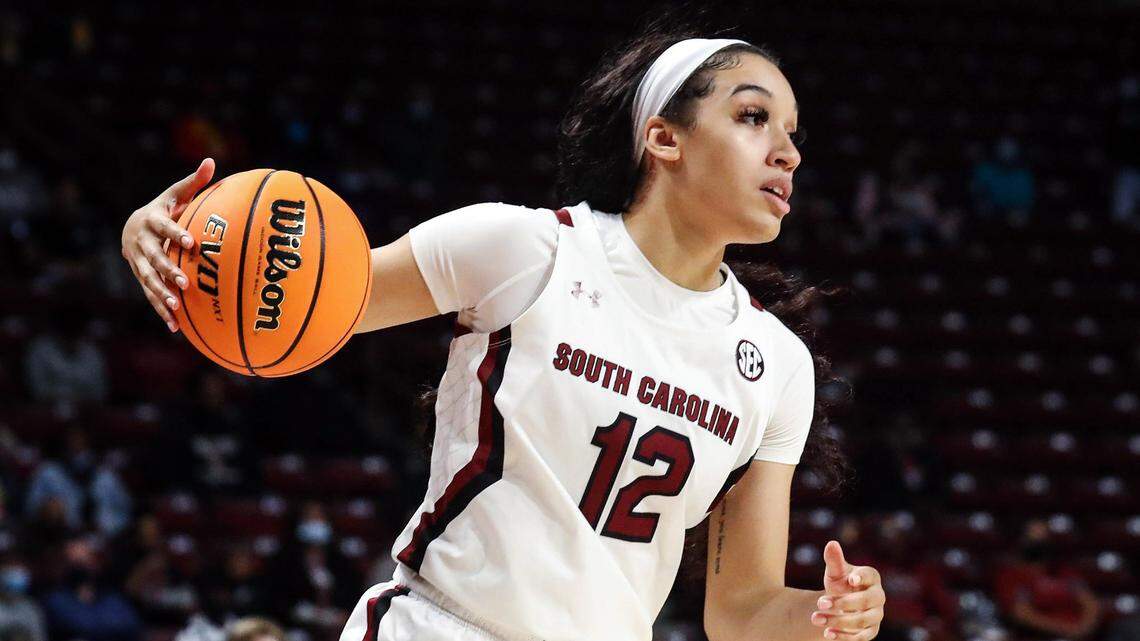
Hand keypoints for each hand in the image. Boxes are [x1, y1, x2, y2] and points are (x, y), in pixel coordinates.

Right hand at [120, 158, 214, 331]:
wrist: (131, 227)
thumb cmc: (163, 209)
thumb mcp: (175, 194)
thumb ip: (194, 182)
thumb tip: (211, 161)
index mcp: (152, 221)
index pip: (164, 227)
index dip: (176, 233)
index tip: (192, 242)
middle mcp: (141, 244)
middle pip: (154, 259)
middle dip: (168, 271)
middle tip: (185, 283)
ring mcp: (139, 263)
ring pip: (149, 281)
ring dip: (161, 295)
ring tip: (176, 307)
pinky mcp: (142, 278)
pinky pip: (151, 296)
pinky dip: (162, 311)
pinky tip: (175, 327)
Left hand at [810, 540, 884, 639]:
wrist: (839, 605)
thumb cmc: (840, 584)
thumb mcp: (835, 572)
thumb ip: (834, 560)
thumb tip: (832, 544)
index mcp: (871, 578)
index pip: (870, 576)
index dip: (862, 577)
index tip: (850, 579)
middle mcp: (878, 596)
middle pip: (867, 601)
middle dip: (843, 602)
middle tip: (820, 602)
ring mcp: (876, 615)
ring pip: (862, 620)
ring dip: (838, 620)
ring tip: (816, 618)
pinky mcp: (870, 631)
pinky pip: (860, 637)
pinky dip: (843, 635)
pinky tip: (827, 633)